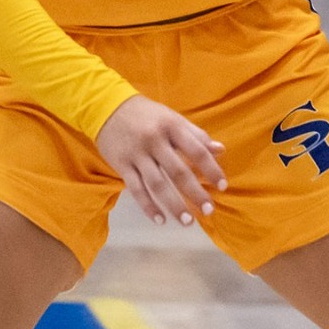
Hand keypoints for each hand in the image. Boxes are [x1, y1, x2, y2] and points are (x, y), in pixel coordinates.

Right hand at [95, 95, 226, 227]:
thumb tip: (221, 150)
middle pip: (178, 172)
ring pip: (157, 184)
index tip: (223, 186)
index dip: (211, 169)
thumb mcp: (172, 118)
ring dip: (174, 205)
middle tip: (209, 211)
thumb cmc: (146, 114)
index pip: (196, 150)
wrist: (106, 106)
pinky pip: (136, 189)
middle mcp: (154, 140)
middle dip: (195, 193)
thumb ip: (196, 135)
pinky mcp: (121, 164)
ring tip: (188, 222)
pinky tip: (160, 220)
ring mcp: (137, 154)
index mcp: (171, 126)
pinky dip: (148, 206)